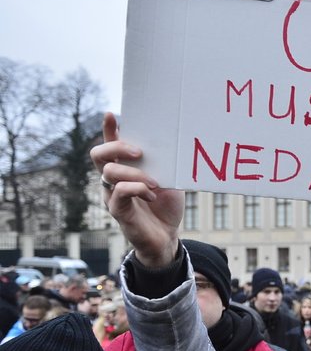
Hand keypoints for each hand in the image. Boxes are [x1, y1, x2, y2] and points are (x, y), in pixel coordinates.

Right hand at [90, 113, 183, 267]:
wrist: (167, 236)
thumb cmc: (165, 205)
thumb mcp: (168, 178)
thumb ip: (163, 163)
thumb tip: (171, 143)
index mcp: (124, 168)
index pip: (110, 144)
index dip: (108, 129)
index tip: (111, 114)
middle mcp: (113, 179)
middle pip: (99, 154)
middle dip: (116, 147)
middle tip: (139, 152)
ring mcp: (112, 194)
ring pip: (109, 172)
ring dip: (135, 173)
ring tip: (155, 183)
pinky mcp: (117, 211)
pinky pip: (119, 192)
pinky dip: (137, 189)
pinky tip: (151, 194)